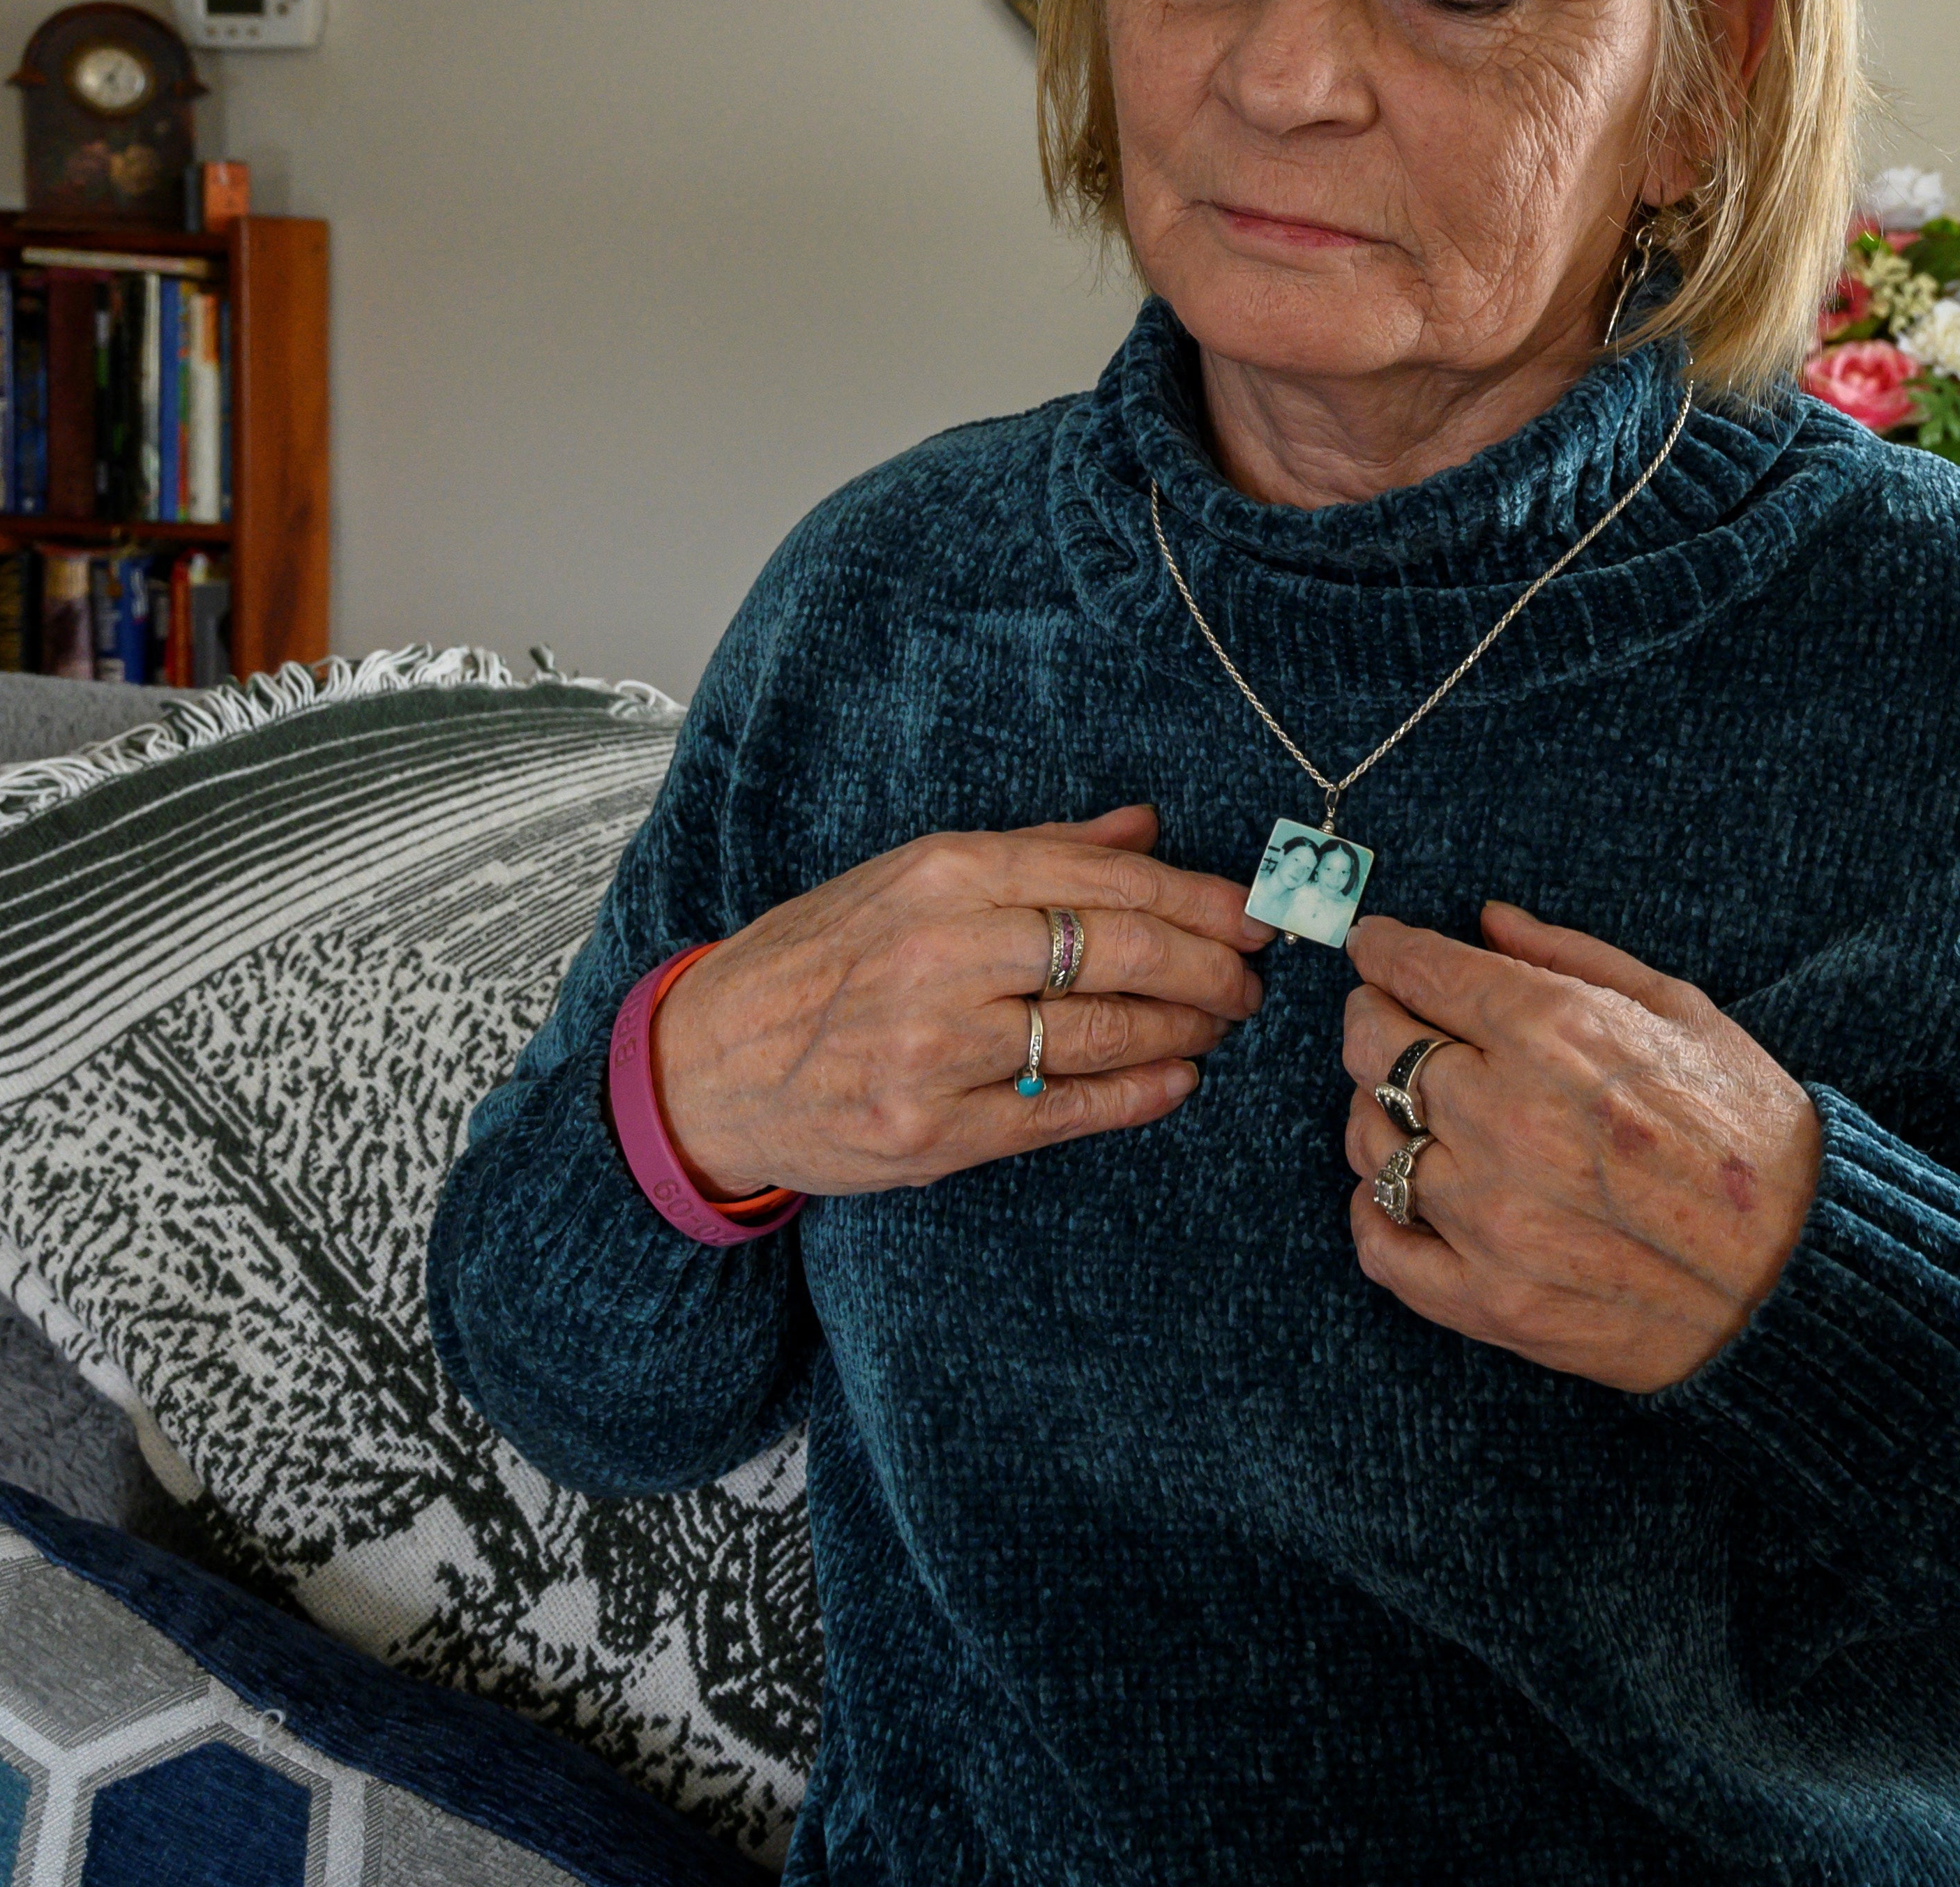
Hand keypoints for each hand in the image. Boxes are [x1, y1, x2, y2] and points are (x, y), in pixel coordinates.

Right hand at [658, 805, 1269, 1199]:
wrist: (707, 1064)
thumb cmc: (816, 962)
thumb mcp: (908, 879)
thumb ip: (1035, 852)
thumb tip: (1143, 828)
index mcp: (943, 876)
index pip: (1104, 878)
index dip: (1196, 898)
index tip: (1252, 912)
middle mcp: (944, 953)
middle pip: (1120, 952)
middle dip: (1208, 966)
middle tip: (1249, 980)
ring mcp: (937, 1048)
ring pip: (1103, 1034)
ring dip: (1182, 1030)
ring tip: (1216, 1025)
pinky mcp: (932, 1132)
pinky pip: (1063, 1111)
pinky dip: (1136, 1097)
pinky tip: (1176, 1082)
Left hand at [1339, 902, 1820, 1393]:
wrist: (1800, 1276)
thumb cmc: (1750, 1132)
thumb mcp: (1679, 1010)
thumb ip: (1569, 956)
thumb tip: (1486, 920)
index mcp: (1555, 1033)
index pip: (1420, 972)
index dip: (1383, 950)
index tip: (1374, 946)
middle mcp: (1507, 1117)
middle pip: (1373, 1048)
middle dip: (1371, 1018)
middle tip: (1387, 1016)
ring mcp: (1490, 1215)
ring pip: (1367, 1141)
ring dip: (1377, 1113)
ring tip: (1413, 1108)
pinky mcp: (1490, 1298)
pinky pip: (1380, 1245)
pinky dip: (1375, 1211)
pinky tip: (1406, 1191)